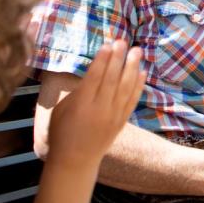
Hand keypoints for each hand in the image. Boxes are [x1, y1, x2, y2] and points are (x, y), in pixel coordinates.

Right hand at [46, 42, 144, 171]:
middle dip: (118, 59)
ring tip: (136, 51)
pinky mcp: (122, 121)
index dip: (102, 61)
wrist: (75, 160)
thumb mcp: (61, 110)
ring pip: (125, 88)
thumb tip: (91, 71)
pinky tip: (142, 72)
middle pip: (112, 80)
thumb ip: (76, 92)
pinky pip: (132, 100)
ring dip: (132, 67)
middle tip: (123, 42)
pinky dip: (138, 85)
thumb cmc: (62, 132)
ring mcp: (113, 116)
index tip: (107, 45)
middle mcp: (99, 110)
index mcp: (81, 106)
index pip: (94, 78)